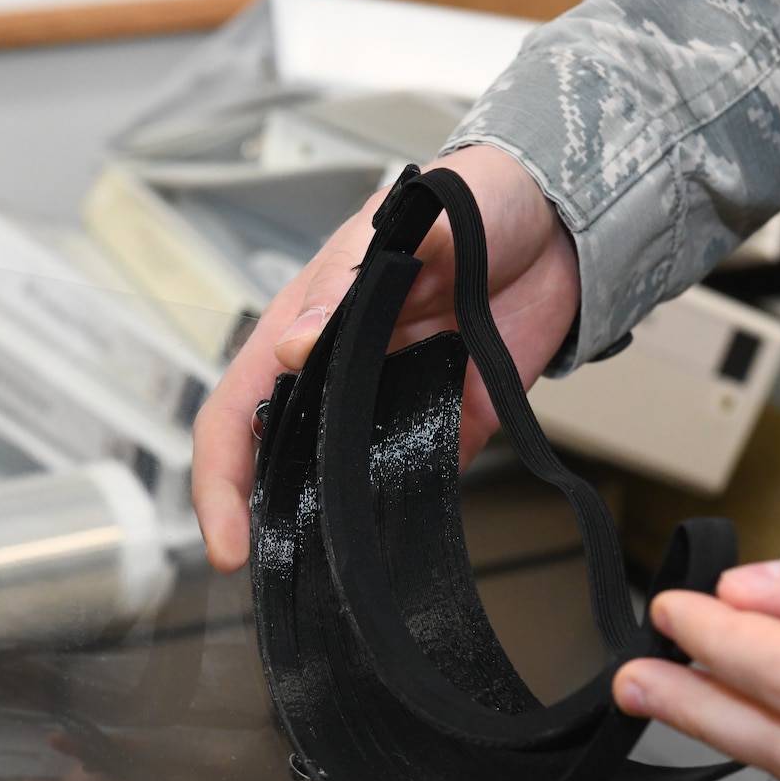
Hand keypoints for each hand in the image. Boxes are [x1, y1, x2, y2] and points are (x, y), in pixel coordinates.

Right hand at [191, 144, 579, 571]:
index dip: (219, 478)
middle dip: (261, 521)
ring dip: (327, 530)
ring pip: (336, 486)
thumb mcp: (407, 226)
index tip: (225, 535)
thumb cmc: (470, 201)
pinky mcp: (446, 429)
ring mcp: (388, 407)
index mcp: (303, 325)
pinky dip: (403, 520)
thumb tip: (296, 347)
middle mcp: (335, 377)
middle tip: (269, 572)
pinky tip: (397, 552)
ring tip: (326, 579)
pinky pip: (414, 484)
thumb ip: (351, 285)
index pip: (234, 410)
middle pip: (273, 462)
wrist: (560, 221)